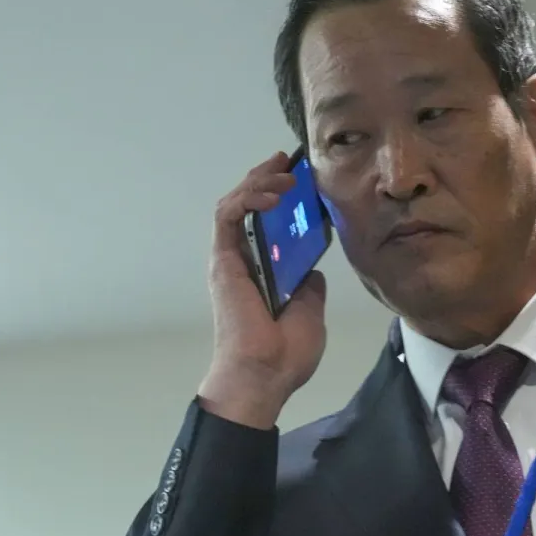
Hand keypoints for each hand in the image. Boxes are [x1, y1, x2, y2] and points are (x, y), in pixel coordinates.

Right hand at [198, 152, 328, 429]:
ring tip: (284, 174)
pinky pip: (228, 215)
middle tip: (288, 161)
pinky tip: (273, 192)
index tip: (299, 176)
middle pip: (247, 205)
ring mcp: (230, 259)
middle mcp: (243, 261)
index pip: (265, 221)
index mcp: (263, 272)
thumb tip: (311, 271)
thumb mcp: (309, 312)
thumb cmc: (285, 354)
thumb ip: (307, 288)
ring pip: (235, 203)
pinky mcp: (223, 259)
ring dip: (258, 181)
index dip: (278, 194)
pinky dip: (248, 197)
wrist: (264, 374)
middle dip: (266, 177)